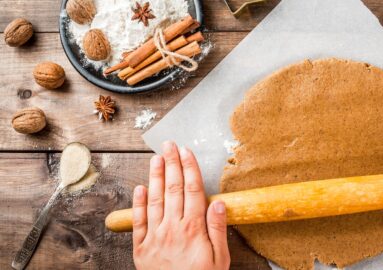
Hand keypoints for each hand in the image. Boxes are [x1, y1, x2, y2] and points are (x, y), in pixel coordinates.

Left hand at [131, 141, 229, 269]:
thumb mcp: (220, 259)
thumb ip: (218, 230)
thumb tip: (218, 203)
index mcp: (193, 229)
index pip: (192, 190)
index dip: (190, 168)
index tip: (187, 152)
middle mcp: (172, 228)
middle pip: (172, 189)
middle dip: (171, 164)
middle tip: (169, 145)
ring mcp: (154, 237)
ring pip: (154, 200)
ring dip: (155, 177)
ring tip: (156, 158)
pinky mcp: (141, 249)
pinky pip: (138, 222)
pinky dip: (138, 203)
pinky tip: (139, 188)